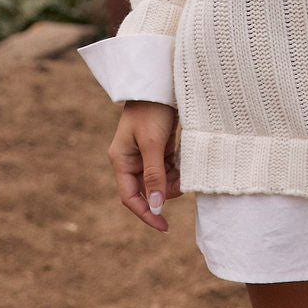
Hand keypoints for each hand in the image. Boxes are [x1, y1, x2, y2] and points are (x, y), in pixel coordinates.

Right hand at [108, 100, 180, 231]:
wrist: (161, 80)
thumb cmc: (152, 110)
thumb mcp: (153, 144)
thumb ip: (154, 176)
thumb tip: (156, 207)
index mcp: (121, 160)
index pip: (131, 197)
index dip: (147, 214)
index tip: (165, 227)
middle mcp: (131, 159)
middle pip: (147, 189)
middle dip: (165, 192)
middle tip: (183, 185)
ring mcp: (145, 152)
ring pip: (160, 179)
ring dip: (173, 180)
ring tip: (186, 170)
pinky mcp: (158, 145)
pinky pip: (168, 166)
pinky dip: (177, 168)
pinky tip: (186, 162)